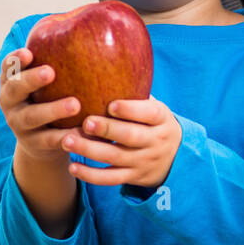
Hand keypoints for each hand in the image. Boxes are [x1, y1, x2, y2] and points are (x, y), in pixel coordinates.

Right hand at [0, 47, 81, 164]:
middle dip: (30, 80)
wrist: (39, 140)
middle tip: (51, 72)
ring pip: (32, 117)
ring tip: (75, 104)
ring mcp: (19, 124)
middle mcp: (10, 102)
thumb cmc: (49, 97)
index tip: (28, 52)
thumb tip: (92, 24)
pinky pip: (49, 140)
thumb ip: (58, 59)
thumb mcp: (47, 81)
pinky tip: (83, 131)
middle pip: (14, 89)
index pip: (8, 67)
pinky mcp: (33, 144)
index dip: (15, 60)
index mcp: (11, 82)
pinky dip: (65, 136)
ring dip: (52, 110)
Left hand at [58, 96, 182, 187]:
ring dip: (90, 151)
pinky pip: (110, 179)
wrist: (176, 159)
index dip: (130, 110)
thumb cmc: (154, 124)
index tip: (111, 105)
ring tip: (67, 141)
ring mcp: (143, 161)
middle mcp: (155, 141)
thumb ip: (136, 95)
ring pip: (115, 158)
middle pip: (130, 137)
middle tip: (85, 122)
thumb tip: (107, 65)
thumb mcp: (155, 108)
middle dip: (107, 130)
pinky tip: (73, 167)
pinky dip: (91, 175)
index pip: (149, 113)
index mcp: (161, 119)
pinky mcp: (133, 177)